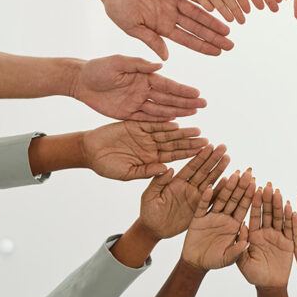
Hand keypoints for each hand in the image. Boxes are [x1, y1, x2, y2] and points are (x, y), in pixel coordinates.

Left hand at [72, 55, 205, 120]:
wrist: (80, 81)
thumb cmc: (98, 68)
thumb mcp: (118, 62)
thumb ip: (138, 64)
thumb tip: (160, 65)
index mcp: (144, 76)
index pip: (167, 85)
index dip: (183, 90)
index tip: (197, 93)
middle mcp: (144, 90)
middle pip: (169, 98)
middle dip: (186, 102)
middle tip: (203, 106)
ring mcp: (137, 102)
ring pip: (161, 109)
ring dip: (178, 112)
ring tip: (194, 114)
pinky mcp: (128, 113)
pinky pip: (147, 118)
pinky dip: (160, 121)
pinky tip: (174, 122)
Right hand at [82, 121, 206, 180]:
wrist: (89, 151)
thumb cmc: (106, 166)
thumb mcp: (127, 173)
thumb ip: (146, 171)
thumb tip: (167, 170)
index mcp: (152, 159)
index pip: (174, 157)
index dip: (188, 155)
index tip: (203, 155)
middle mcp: (152, 146)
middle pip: (175, 144)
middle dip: (190, 143)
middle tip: (207, 141)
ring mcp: (145, 135)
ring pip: (167, 132)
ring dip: (181, 132)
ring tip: (197, 130)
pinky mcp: (136, 124)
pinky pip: (152, 123)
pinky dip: (163, 122)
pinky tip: (176, 122)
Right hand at [101, 0, 232, 60]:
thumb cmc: (116, 6)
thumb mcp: (132, 27)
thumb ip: (150, 40)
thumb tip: (166, 59)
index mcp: (162, 27)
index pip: (188, 39)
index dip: (203, 46)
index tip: (218, 53)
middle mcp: (170, 14)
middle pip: (197, 27)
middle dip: (214, 36)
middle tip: (231, 44)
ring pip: (198, 11)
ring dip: (213, 19)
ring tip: (229, 28)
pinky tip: (217, 3)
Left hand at [137, 144, 229, 239]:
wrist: (153, 229)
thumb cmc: (148, 211)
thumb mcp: (149, 195)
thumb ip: (158, 182)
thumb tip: (169, 169)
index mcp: (176, 181)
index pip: (191, 166)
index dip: (200, 156)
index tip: (209, 145)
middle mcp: (188, 187)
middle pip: (203, 170)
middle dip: (213, 158)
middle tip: (223, 147)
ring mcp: (195, 197)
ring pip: (210, 181)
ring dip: (219, 170)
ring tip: (228, 158)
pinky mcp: (199, 209)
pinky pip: (212, 198)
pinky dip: (220, 190)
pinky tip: (228, 180)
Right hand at [182, 170, 255, 270]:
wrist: (196, 263)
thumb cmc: (214, 260)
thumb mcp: (227, 258)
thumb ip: (237, 251)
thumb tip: (246, 243)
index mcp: (234, 225)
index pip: (243, 208)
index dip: (250, 196)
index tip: (256, 183)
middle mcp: (224, 217)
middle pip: (234, 199)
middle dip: (241, 186)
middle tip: (248, 172)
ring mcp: (211, 216)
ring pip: (220, 199)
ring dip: (226, 187)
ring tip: (233, 175)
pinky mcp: (198, 218)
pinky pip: (203, 206)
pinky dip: (206, 197)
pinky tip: (210, 187)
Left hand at [237, 182, 293, 286]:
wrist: (269, 285)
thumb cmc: (254, 275)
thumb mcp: (242, 262)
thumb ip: (239, 246)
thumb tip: (240, 227)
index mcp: (253, 234)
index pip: (253, 215)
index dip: (253, 203)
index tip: (253, 189)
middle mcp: (265, 232)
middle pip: (266, 212)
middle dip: (266, 199)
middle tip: (267, 185)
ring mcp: (277, 235)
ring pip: (278, 217)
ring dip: (278, 205)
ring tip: (278, 192)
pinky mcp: (288, 242)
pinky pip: (290, 229)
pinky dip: (290, 219)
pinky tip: (291, 207)